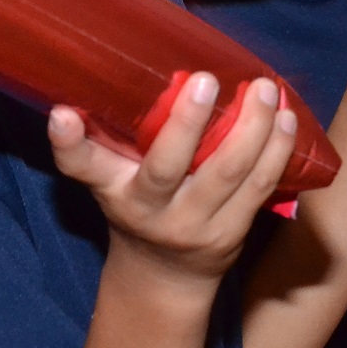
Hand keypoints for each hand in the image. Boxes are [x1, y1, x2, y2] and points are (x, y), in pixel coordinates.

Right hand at [49, 72, 297, 290]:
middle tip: (205, 79)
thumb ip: (113, 139)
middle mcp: (149, 210)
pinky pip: (260, 187)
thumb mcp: (115, 178)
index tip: (60, 114)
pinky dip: (277, 151)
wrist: (165, 278)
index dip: (69, 142)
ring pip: (227, 174)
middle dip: (187, 123)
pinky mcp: (233, 232)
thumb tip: (122, 69)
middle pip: (166, 167)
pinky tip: (286, 120)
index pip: (82, 166)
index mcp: (114, 190)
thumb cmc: (140, 207)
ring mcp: (194, 224)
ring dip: (253, 128)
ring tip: (265, 90)